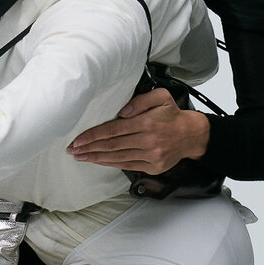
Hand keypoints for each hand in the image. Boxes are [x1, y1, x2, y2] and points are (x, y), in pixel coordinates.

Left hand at [68, 88, 208, 172]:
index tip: (78, 139)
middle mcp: (148, 141)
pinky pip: (127, 165)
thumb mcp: (161, 97)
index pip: (114, 130)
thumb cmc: (172, 114)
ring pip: (117, 158)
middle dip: (89, 148)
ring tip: (80, 156)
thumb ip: (141, 100)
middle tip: (72, 149)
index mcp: (147, 123)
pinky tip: (98, 161)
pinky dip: (110, 163)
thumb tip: (121, 112)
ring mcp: (151, 156)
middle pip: (112, 145)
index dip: (94, 135)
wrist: (191, 135)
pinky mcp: (153, 167)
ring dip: (96, 158)